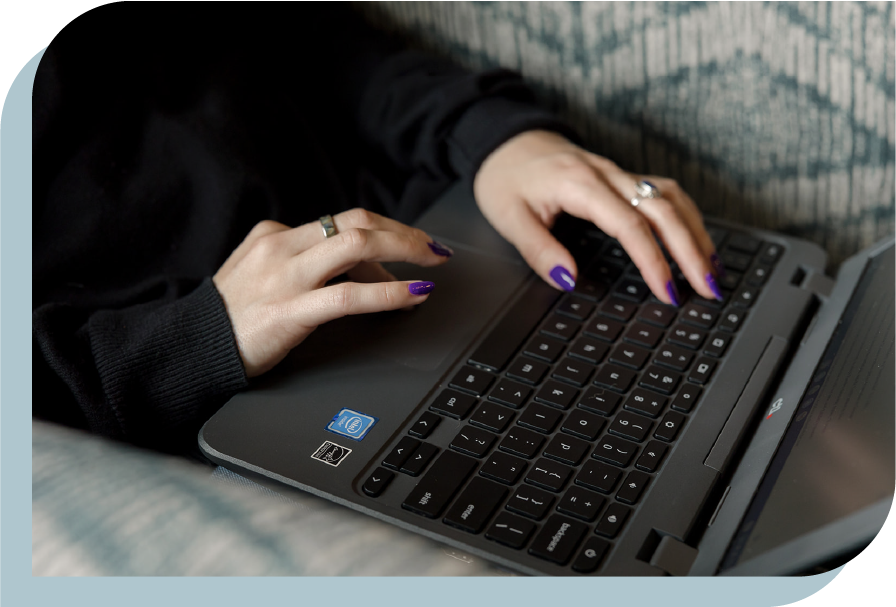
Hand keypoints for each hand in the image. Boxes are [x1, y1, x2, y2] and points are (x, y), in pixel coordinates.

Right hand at [212, 209, 451, 376]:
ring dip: (405, 250)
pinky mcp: (290, 311)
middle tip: (433, 248)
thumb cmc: (233, 317)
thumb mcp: (262, 274)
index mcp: (276, 235)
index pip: (342, 222)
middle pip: (356, 223)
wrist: (192, 348)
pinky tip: (413, 296)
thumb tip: (362, 271)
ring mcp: (286, 277)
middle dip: (403, 233)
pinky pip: (349, 295)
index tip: (410, 244)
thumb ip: (304, 263)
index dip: (384, 232)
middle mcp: (283, 248)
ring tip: (432, 265)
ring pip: (357, 246)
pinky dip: (389, 293)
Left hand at [473, 130, 722, 304]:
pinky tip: (696, 240)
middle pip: (663, 210)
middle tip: (709, 288)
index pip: (630, 225)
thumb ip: (538, 250)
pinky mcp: (621, 177)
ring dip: (697, 232)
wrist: (504, 141)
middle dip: (691, 251)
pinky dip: (686, 217)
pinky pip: (664, 192)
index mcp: (580, 184)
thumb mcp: (509, 218)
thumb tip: (568, 279)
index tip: (668, 292)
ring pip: (671, 197)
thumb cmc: (505, 179)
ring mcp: (617, 173)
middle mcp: (607, 174)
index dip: (653, 260)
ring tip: (713, 270)